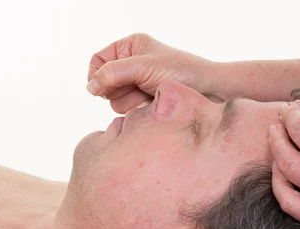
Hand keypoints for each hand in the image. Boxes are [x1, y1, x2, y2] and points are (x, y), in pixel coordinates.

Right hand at [87, 33, 216, 112]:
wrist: (210, 90)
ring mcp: (139, 82)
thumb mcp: (143, 68)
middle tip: (140, 88)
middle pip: (105, 83)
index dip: (96, 76)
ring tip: (152, 95)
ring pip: (116, 100)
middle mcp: (133, 63)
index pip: (98, 60)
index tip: (100, 90)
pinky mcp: (146, 99)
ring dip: (132, 101)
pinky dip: (140, 109)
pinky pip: (129, 110)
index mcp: (131, 46)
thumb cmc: (181, 73)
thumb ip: (113, 74)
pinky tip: (156, 104)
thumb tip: (90, 86)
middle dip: (120, 90)